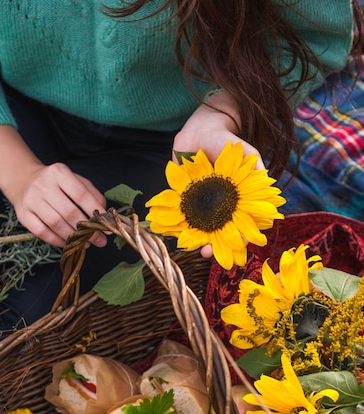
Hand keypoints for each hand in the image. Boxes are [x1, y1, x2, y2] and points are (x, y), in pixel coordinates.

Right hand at [9, 162, 106, 247]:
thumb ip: (92, 194)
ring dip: (73, 237)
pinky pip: (42, 232)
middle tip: (100, 240)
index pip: (81, 194)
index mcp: (59, 173)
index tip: (107, 224)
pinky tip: (68, 243)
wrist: (23, 180)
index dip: (95, 211)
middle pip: (69, 211)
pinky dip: (57, 241)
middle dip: (87, 229)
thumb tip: (105, 215)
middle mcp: (43, 185)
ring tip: (86, 243)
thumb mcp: (74, 180)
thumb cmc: (55, 183)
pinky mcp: (23, 215)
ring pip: (55, 224)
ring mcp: (31, 200)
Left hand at [172, 91, 264, 258]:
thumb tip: (269, 182)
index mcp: (236, 202)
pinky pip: (179, 216)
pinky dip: (176, 226)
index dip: (241, 239)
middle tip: (208, 254)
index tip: (239, 246)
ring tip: (193, 248)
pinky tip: (175, 235)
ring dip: (195, 241)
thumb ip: (256, 168)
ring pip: (198, 229)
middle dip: (215, 247)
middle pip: (218, 233)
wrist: (201, 130)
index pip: (241, 226)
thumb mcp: (247, 153)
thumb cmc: (228, 143)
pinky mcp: (181, 198)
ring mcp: (199, 205)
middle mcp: (218, 208)